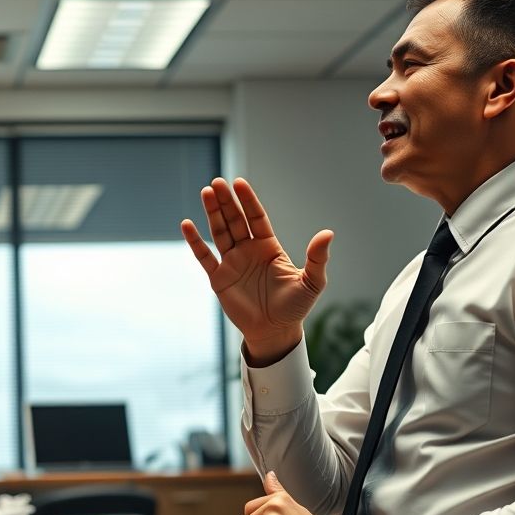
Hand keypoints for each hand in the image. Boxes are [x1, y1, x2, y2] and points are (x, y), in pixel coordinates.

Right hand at [181, 177, 332, 364]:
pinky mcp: (219, 278)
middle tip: (217, 183)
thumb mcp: (312, 282)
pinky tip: (187, 225)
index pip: (256, 218)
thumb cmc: (295, 307)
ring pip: (220, 232)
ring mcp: (232, 263)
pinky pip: (204, 257)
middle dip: (226, 201)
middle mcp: (248, 250)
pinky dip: (195, 242)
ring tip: (205, 192)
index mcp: (268, 247)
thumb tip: (327, 233)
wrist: (275, 331)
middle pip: (235, 220)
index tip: (239, 183)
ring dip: (212, 213)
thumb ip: (317, 258)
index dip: (248, 201)